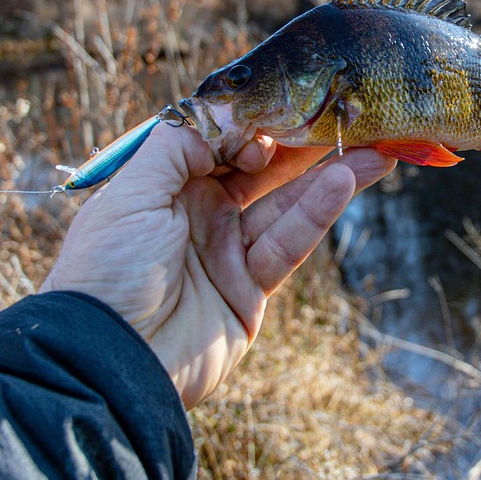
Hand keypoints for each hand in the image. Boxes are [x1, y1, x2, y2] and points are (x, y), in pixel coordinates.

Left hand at [39, 121, 394, 407]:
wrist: (108, 360)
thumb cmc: (107, 269)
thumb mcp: (130, 193)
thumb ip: (179, 145)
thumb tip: (228, 120)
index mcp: (166, 187)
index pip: (221, 144)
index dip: (249, 128)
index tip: (271, 122)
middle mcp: (199, 214)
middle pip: (262, 171)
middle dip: (303, 145)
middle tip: (348, 119)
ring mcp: (226, 252)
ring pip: (286, 204)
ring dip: (328, 176)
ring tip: (372, 149)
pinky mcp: (249, 290)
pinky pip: (288, 243)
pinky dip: (317, 213)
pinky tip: (344, 182)